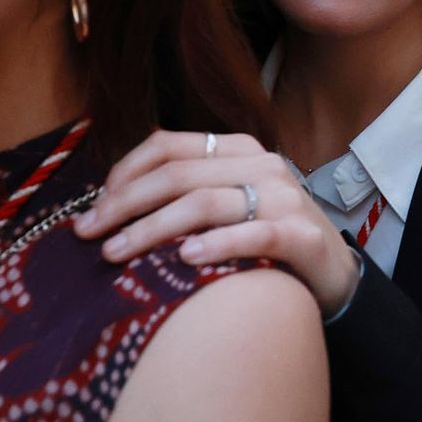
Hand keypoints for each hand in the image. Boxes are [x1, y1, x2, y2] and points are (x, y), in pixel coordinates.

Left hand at [72, 131, 360, 316]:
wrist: (332, 274)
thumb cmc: (265, 241)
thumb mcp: (229, 203)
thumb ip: (186, 193)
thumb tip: (111, 201)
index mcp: (238, 150)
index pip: (169, 146)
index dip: (124, 173)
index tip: (94, 206)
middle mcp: (262, 165)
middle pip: (178, 176)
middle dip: (125, 204)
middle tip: (88, 234)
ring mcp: (284, 198)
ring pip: (205, 203)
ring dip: (152, 229)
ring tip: (116, 253)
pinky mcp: (301, 234)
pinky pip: (252, 235)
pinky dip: (215, 245)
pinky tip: (184, 260)